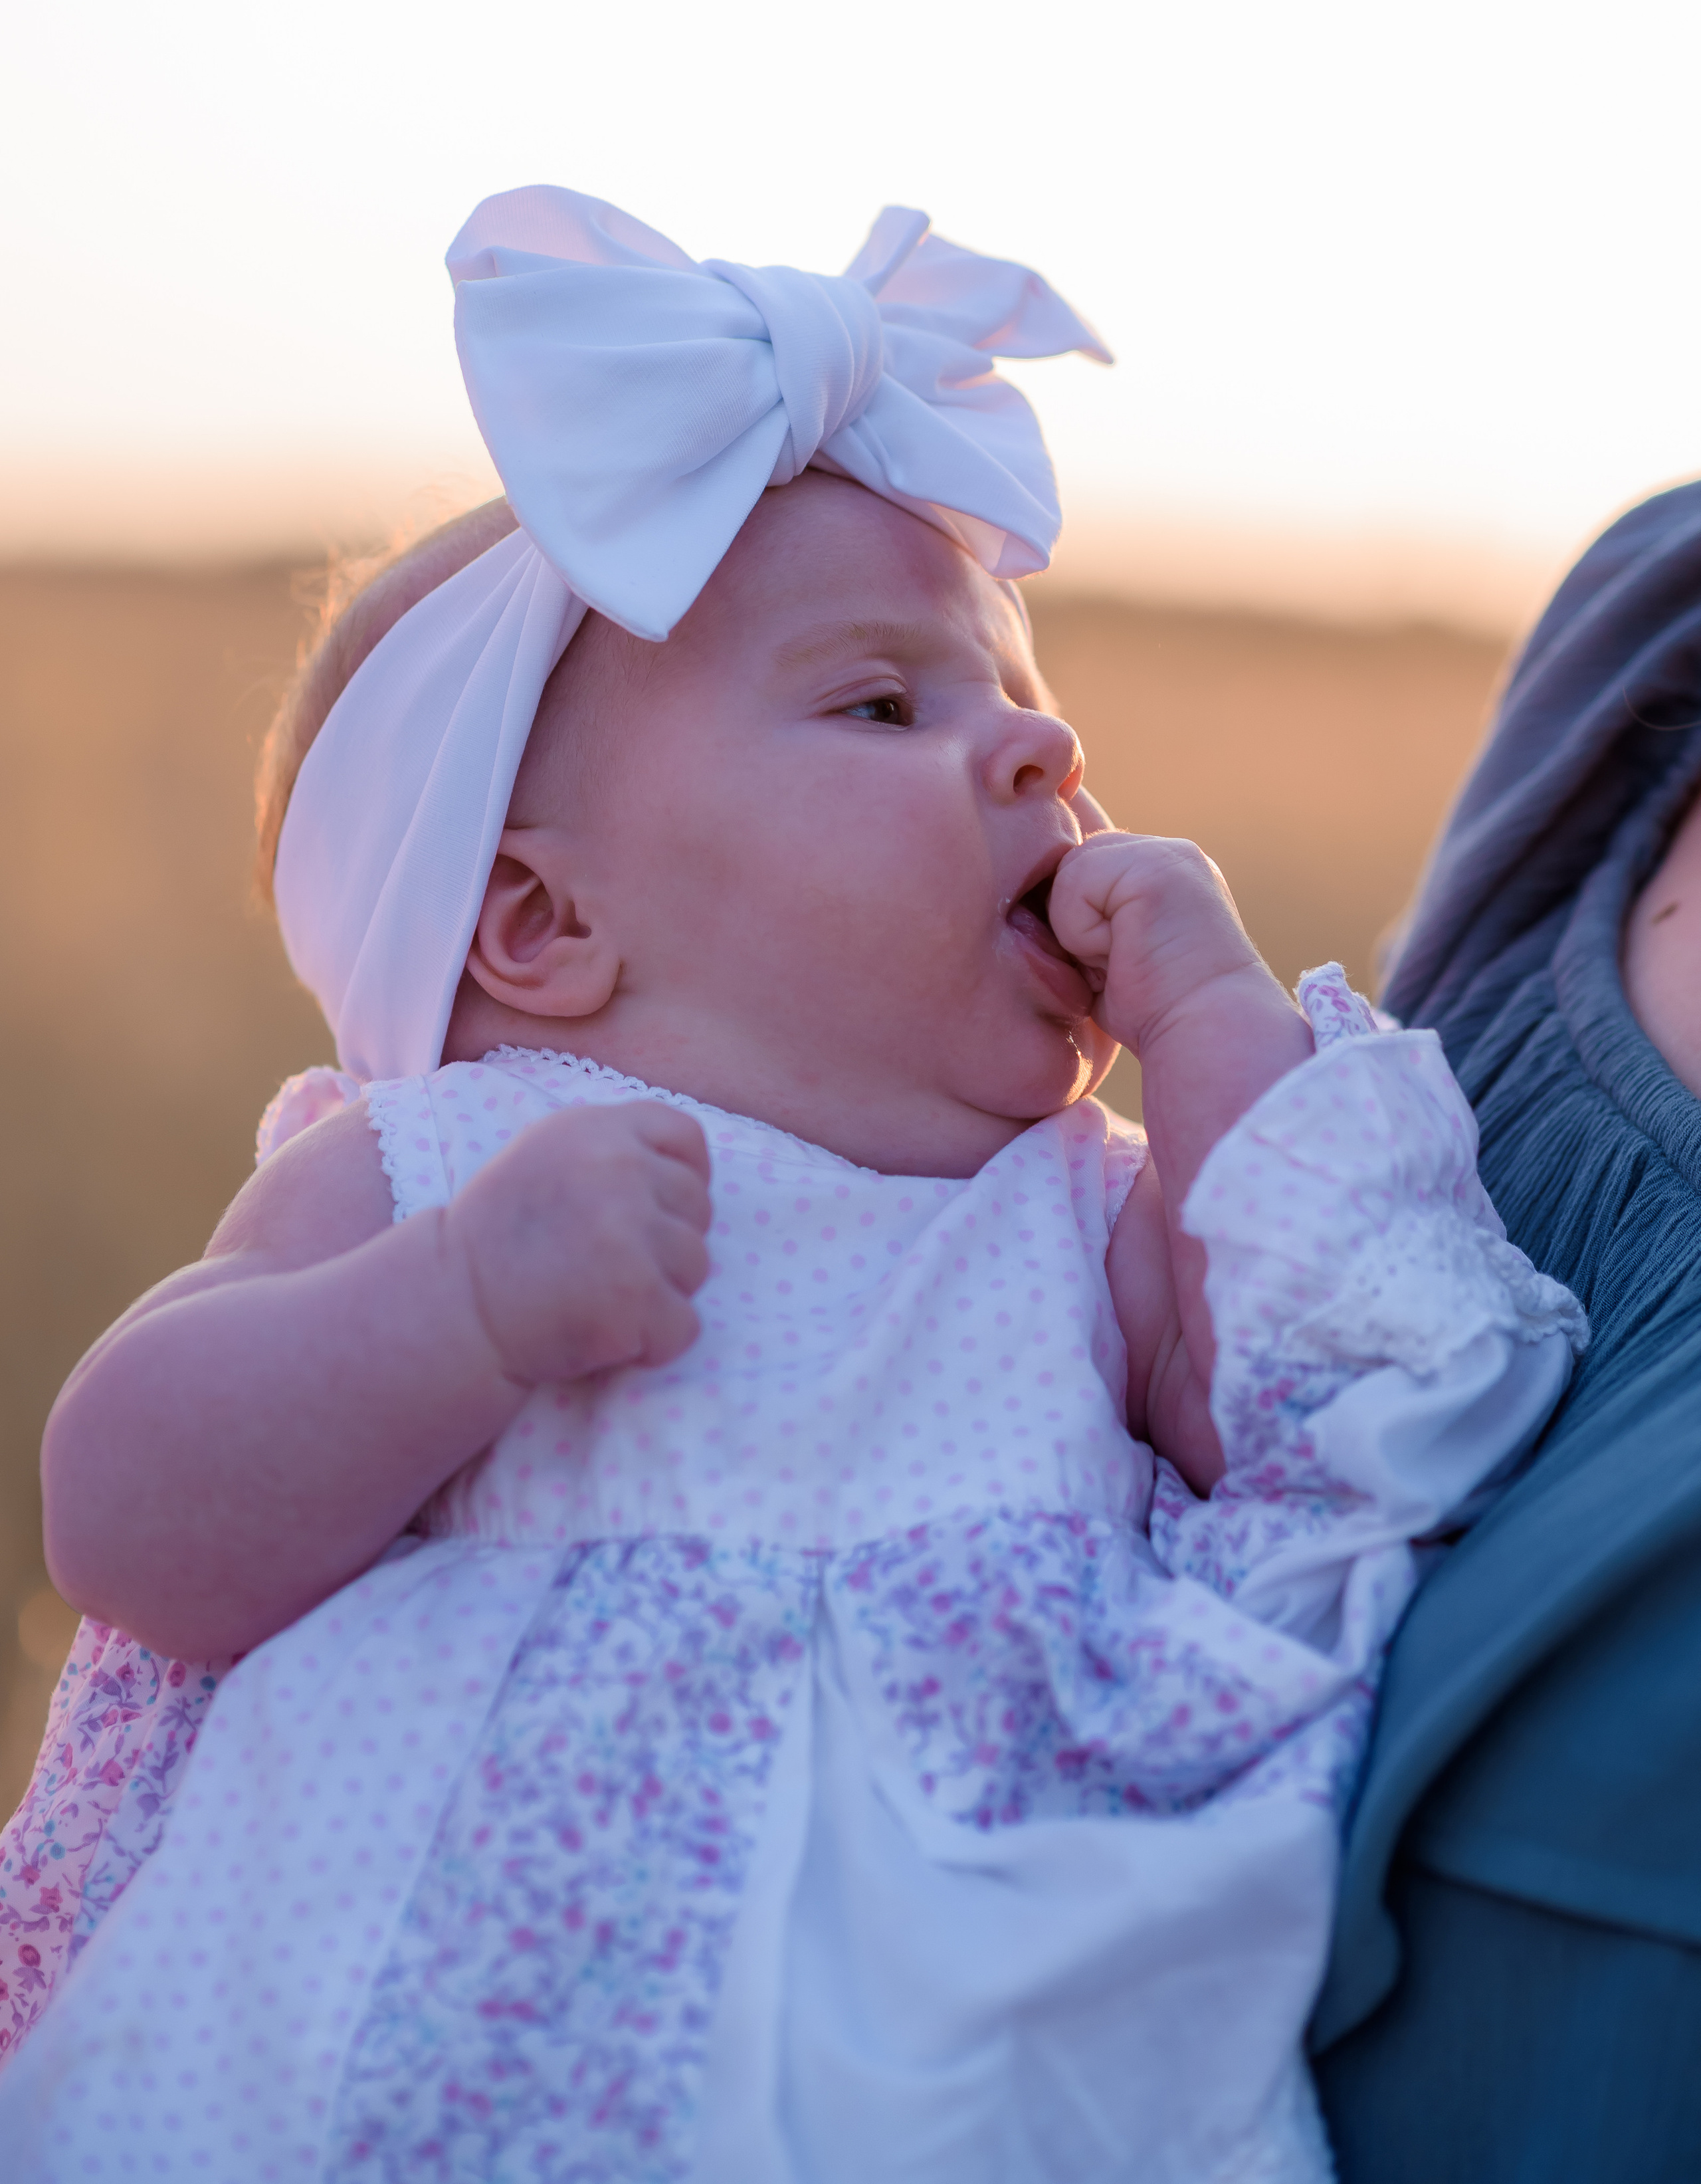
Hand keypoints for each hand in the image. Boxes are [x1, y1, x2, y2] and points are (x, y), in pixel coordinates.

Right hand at [444, 1101, 711, 1386]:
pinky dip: (653, 1342)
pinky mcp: (636, 1294)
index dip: (687, 1177)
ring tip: (598, 1298)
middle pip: (697, 1207)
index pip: (686, 1136)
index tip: (659, 1211)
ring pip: (696, 1266)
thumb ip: (613, 1151)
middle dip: (666, 1243)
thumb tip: (692, 1171)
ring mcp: (629, 1232)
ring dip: (660, 1293)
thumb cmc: (499, 1240)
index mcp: (596, 1130)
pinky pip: (685, 1325)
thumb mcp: (547, 1159)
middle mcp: (618, 1169)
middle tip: (606, 1267)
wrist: (452, 1308)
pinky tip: (605, 1335)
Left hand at [1047, 831, 1274, 1057]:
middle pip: (1068, 864)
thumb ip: (1092, 913)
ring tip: (1122, 960)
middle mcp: (1167, 853)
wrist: (1207, 1035)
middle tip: (1118, 965)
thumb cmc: (1157, 1014)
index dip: (1074, 922)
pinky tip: (1123, 955)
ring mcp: (1164, 853)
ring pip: (1067, 872)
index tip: (1116, 965)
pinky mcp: (1152, 865)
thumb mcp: (1115, 951)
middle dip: (1073, 924)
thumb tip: (1033, 905)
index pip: (1082, 868)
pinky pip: (1071, 886)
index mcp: (1162, 870)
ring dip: (1077, 931)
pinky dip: (1082, 934)